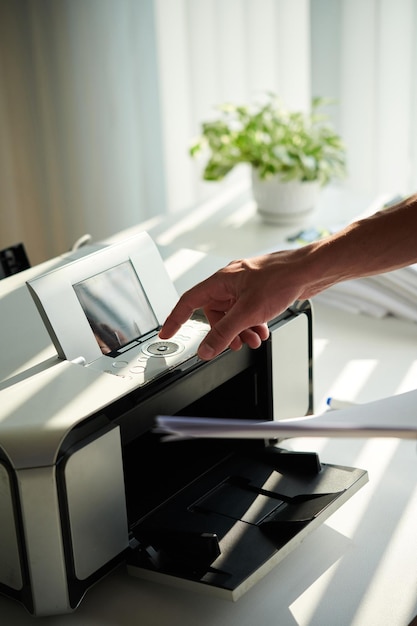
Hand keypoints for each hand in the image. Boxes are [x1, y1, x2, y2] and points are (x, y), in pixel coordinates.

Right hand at [159, 252, 305, 359]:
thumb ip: (224, 333)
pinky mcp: (258, 291)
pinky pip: (247, 312)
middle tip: (233, 344)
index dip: (175, 319)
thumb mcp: (248, 312)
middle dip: (224, 332)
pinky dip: (252, 324)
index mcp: (220, 281)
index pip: (188, 302)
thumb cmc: (282, 279)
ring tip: (254, 339)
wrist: (310, 271)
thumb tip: (205, 349)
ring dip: (241, 331)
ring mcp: (245, 286)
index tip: (166, 334)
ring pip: (232, 314)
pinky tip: (262, 330)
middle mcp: (230, 282)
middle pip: (214, 313)